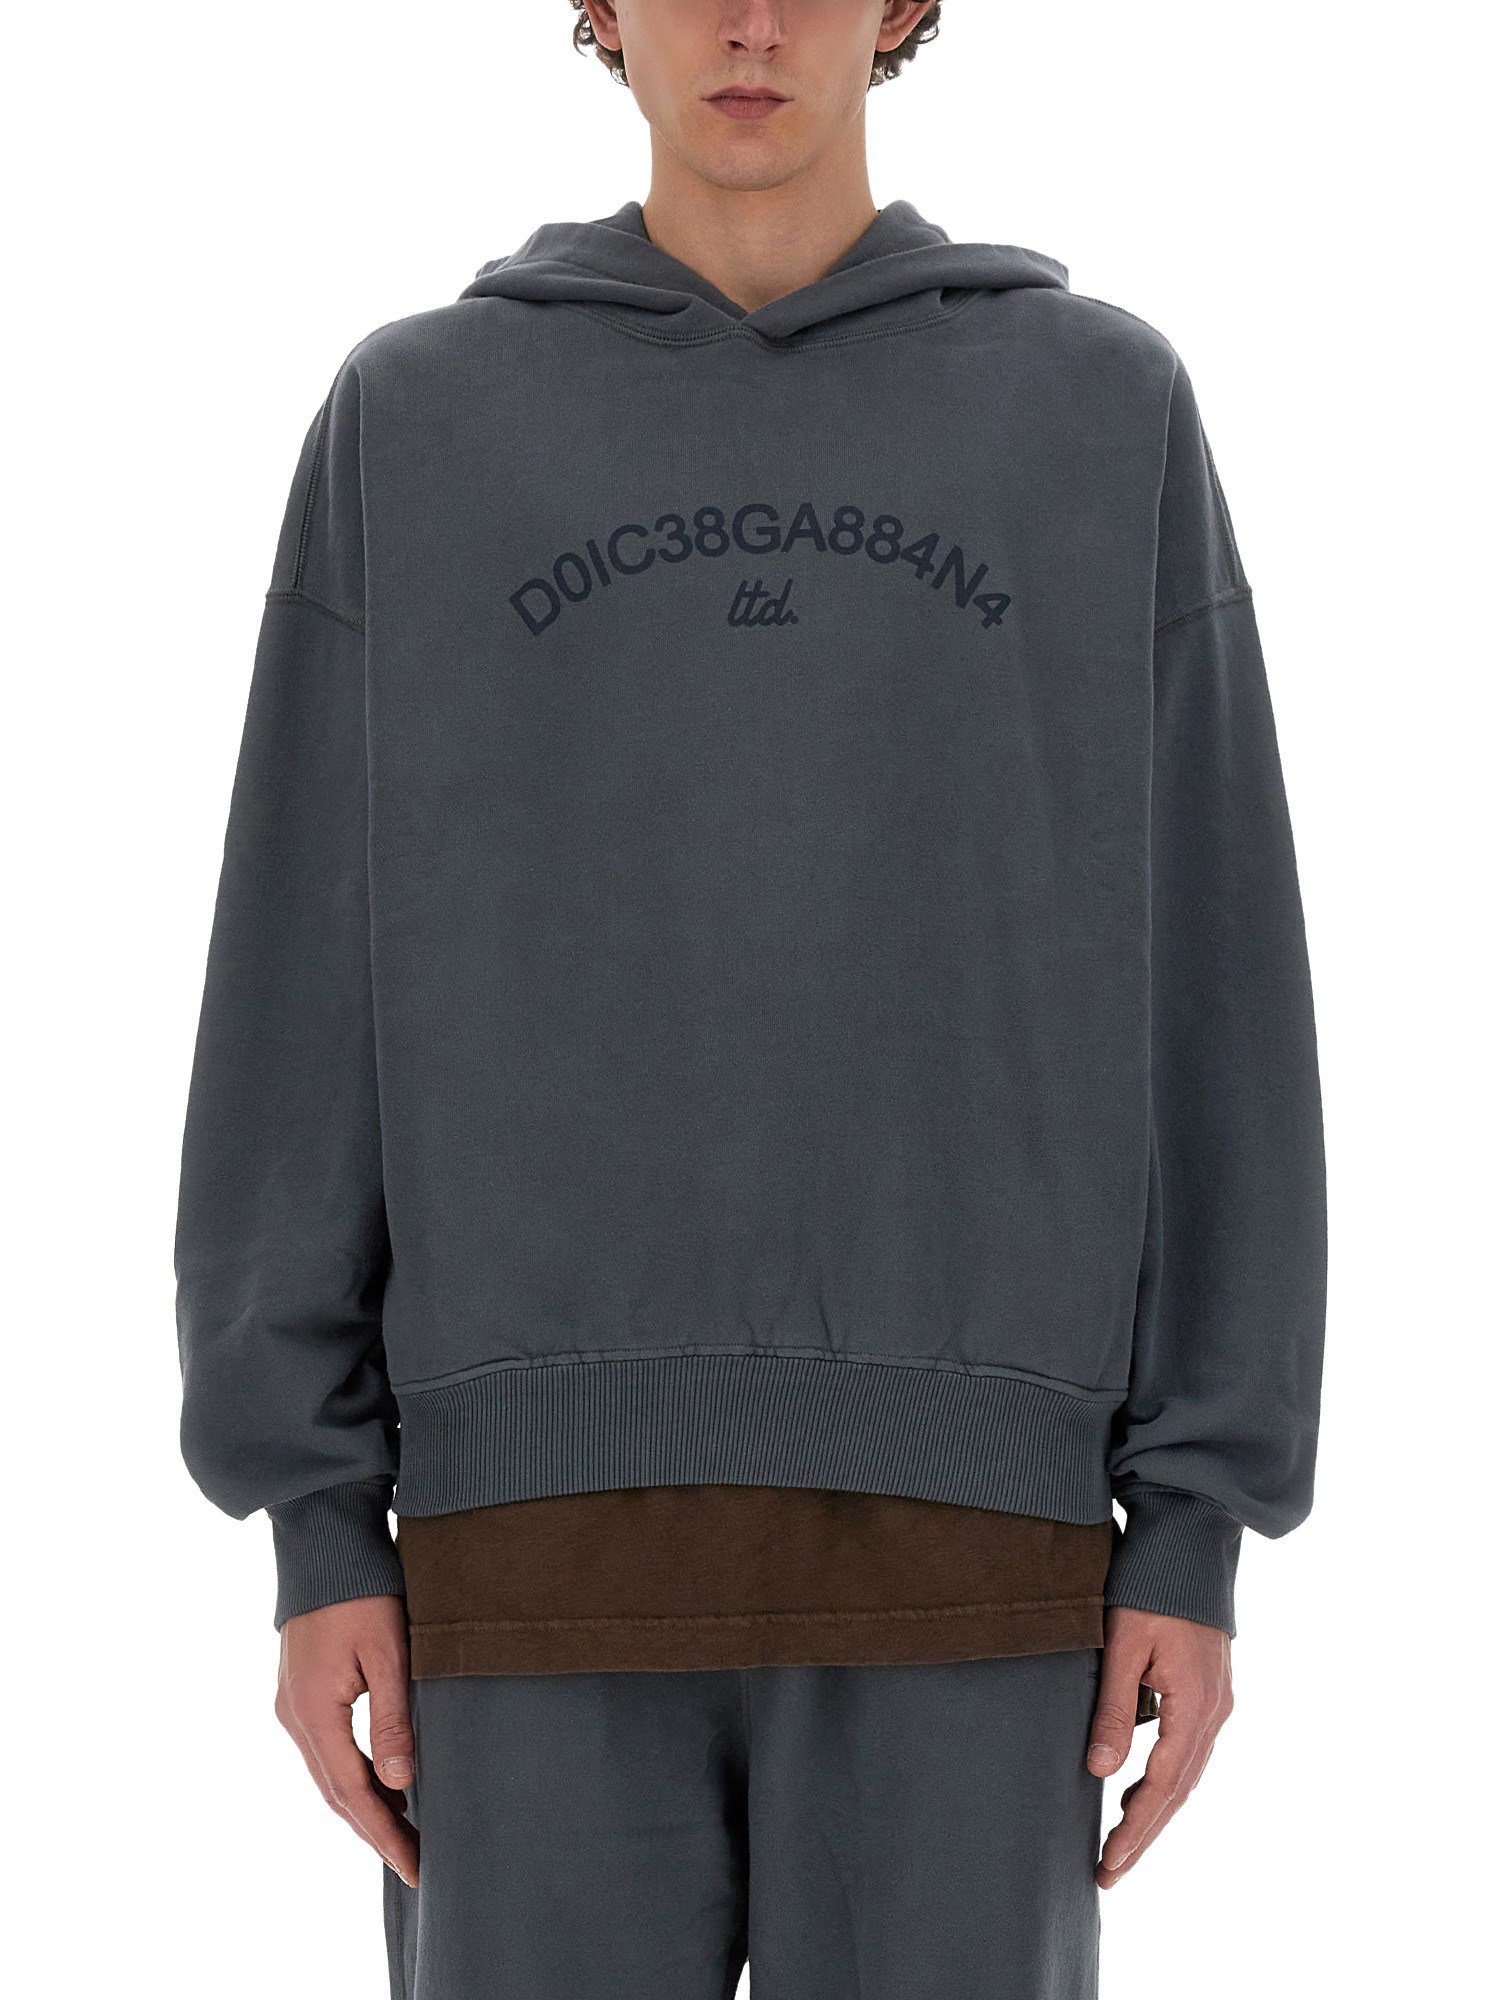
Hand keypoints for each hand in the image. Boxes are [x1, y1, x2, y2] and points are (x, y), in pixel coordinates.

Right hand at [275, 1594, 418, 1886]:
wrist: (323, 1544)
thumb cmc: (362, 1591)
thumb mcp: (388, 1652)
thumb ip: (392, 1718)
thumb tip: (400, 1783)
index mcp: (312, 1712)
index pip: (352, 1792)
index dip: (384, 1833)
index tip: (415, 1865)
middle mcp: (293, 1716)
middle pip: (334, 1792)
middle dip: (374, 1831)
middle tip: (414, 1863)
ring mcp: (291, 1705)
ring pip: (328, 1774)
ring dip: (363, 1805)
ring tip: (404, 1833)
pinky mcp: (299, 1691)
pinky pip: (325, 1751)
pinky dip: (352, 1776)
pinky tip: (380, 1784)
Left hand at [1086, 1604, 1231, 1887]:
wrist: (1191, 1539)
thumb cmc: (1150, 1584)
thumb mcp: (1122, 1644)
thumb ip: (1113, 1709)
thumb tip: (1100, 1772)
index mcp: (1196, 1705)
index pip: (1163, 1786)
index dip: (1135, 1830)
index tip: (1109, 1865)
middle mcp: (1215, 1711)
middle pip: (1180, 1790)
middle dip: (1145, 1834)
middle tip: (1110, 1872)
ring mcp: (1217, 1701)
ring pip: (1187, 1774)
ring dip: (1155, 1810)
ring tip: (1120, 1843)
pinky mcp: (1211, 1689)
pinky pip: (1189, 1751)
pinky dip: (1166, 1778)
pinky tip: (1141, 1788)